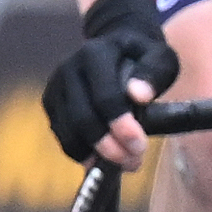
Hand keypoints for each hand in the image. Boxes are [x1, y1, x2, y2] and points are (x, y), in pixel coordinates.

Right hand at [43, 0, 177, 170]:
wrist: (117, 48)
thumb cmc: (142, 57)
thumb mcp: (161, 58)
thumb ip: (154, 74)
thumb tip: (138, 96)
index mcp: (96, 53)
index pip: (104, 95)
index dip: (120, 125)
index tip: (139, 146)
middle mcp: (69, 68)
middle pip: (82, 118)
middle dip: (109, 147)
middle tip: (134, 161)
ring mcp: (56, 86)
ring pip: (68, 132)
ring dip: (95, 156)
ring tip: (124, 163)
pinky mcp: (50, 103)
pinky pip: (62, 137)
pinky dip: (82, 154)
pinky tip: (104, 160)